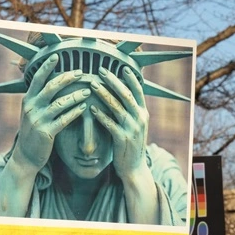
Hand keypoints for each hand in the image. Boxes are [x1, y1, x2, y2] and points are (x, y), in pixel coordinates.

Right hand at [11, 54, 91, 174]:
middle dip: (67, 78)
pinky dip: (75, 112)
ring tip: (88, 91)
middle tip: (81, 73)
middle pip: (51, 87)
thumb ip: (39, 99)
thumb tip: (54, 83)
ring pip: (60, 103)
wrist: (26, 156)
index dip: (47, 66)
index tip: (57, 56)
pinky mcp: (46, 133)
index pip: (37, 79)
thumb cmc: (33, 133)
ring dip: (75, 95)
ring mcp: (38, 120)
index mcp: (28, 100)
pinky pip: (64, 119)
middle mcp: (31, 108)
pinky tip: (84, 108)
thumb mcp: (31, 113)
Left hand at [89, 66, 148, 180]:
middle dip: (113, 81)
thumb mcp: (135, 126)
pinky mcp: (122, 139)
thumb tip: (119, 93)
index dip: (129, 78)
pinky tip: (91, 108)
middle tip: (101, 71)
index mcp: (143, 113)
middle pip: (126, 95)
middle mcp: (140, 119)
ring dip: (104, 94)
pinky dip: (101, 115)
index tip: (120, 67)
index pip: (138, 91)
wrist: (134, 168)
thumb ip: (129, 111)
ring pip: (117, 107)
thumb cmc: (130, 145)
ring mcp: (132, 129)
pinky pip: (110, 124)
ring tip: (92, 85)